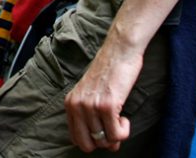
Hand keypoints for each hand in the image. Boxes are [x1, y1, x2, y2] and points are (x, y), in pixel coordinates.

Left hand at [64, 37, 143, 151]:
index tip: (103, 131)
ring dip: (116, 135)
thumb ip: (89, 115)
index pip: (75, 138)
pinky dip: (124, 132)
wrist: (119, 52)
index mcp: (70, 103)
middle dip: (103, 143)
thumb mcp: (89, 93)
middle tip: (114, 129)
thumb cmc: (108, 72)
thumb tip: (104, 143)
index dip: (92, 141)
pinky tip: (125, 118)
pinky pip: (116, 135)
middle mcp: (77, 106)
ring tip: (120, 118)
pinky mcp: (107, 105)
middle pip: (88, 144)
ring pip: (104, 141)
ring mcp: (91, 106)